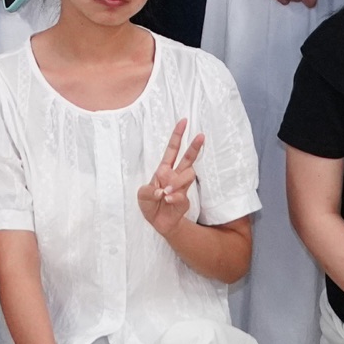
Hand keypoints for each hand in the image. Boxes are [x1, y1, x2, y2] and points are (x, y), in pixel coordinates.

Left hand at [134, 123, 203, 240]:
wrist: (158, 222)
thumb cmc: (150, 204)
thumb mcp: (142, 195)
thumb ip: (150, 190)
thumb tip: (163, 190)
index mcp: (164, 169)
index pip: (172, 150)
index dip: (177, 135)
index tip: (183, 121)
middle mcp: (175, 176)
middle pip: (188, 158)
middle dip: (194, 146)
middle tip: (201, 135)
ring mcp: (181, 187)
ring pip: (188, 175)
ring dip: (175, 182)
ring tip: (164, 193)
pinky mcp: (184, 200)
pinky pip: (182, 195)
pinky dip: (173, 197)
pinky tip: (166, 200)